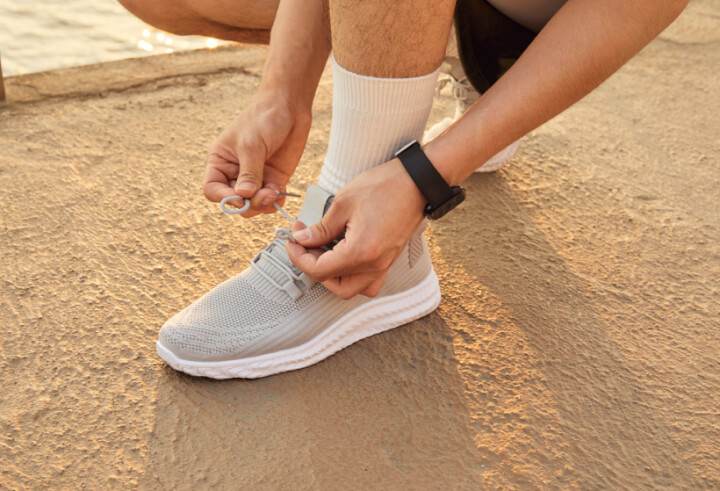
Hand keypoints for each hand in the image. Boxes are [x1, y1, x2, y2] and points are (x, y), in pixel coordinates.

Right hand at [203, 91, 311, 216]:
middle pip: (235, 201)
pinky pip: (270, 200)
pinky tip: (281, 191)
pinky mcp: (273, 179)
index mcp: (220, 162)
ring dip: (263, 204)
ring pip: (253, 204)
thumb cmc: (263, 118)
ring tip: (274, 192)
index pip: (212, 189)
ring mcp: (255, 178)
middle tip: (264, 195)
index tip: (240, 197)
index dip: (224, 198)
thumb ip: (249, 173)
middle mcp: (235, 173)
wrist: (288, 107)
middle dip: (248, 203)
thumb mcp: (251, 145)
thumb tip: (244, 195)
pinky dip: (276, 201)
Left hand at [286, 159, 425, 298]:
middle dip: (314, 268)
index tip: (293, 241)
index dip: (299, 257)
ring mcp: (384, 265)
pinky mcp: (389, 260)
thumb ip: (321, 228)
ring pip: (352, 288)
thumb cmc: (386, 186)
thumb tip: (303, 239)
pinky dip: (351, 276)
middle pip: (334, 285)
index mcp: (360, 252)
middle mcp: (374, 265)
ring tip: (324, 251)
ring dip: (333, 276)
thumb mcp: (343, 203)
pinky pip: (368, 281)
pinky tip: (343, 255)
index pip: (320, 270)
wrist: (417, 182)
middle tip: (306, 246)